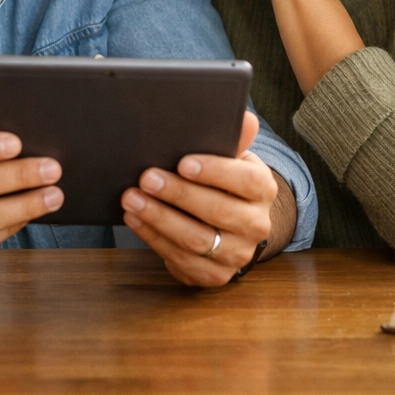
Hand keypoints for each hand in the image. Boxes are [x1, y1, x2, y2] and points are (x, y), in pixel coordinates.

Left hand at [120, 111, 278, 286]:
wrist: (231, 226)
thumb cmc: (225, 182)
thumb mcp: (232, 158)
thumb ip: (233, 139)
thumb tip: (246, 118)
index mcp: (263, 189)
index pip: (245, 181)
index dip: (215, 171)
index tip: (183, 163)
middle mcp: (256, 225)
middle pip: (217, 211)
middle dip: (178, 194)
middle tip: (146, 178)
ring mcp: (237, 254)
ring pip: (196, 239)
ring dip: (159, 218)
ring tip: (132, 199)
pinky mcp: (215, 276)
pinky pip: (181, 259)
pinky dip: (154, 238)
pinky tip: (135, 219)